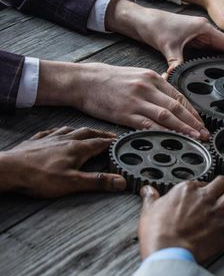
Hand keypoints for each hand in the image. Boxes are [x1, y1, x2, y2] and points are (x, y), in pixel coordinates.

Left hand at [0, 127, 125, 197]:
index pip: (101, 143)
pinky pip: (51, 132)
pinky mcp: (36, 142)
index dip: (113, 142)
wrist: (8, 170)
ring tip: (89, 132)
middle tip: (110, 136)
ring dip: (83, 131)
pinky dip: (60, 131)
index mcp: (77, 149)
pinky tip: (59, 133)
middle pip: (88, 133)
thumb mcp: (72, 183)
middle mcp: (65, 140)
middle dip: (101, 134)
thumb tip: (120, 181)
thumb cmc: (38, 177)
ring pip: (71, 130)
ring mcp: (50, 139)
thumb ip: (97, 181)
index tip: (123, 142)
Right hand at [36, 61, 209, 140]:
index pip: (179, 96)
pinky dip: (162, 133)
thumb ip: (155, 87)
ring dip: (183, 129)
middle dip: (193, 122)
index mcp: (153, 78)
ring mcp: (136, 101)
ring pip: (166, 116)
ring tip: (195, 138)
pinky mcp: (125, 113)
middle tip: (205, 134)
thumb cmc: (111, 80)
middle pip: (177, 107)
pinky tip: (171, 140)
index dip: (193, 111)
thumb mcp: (137, 76)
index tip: (202, 122)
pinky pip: (147, 125)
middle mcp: (147, 88)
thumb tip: (173, 101)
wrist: (84, 80)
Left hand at [106, 0, 223, 73]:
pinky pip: (212, 50)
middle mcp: (205, 30)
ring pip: (221, 48)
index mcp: (204, 28)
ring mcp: (200, 35)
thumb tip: (176, 78)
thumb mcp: (169, 47)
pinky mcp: (195, 40)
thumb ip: (176, 64)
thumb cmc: (156, 27)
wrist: (143, 21)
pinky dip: (220, 57)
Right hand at [138, 176, 223, 261]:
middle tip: (221, 196)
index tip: (201, 198)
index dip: (203, 190)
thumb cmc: (157, 234)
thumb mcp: (148, 211)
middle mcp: (204, 197)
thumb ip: (150, 197)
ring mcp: (217, 211)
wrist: (167, 253)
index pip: (202, 182)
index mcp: (187, 190)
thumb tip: (147, 190)